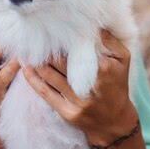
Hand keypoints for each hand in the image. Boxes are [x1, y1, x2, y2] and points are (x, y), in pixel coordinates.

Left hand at [22, 29, 136, 143]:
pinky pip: (45, 93)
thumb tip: (95, 26)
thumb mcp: (123, 61)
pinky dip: (33, 80)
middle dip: (46, 50)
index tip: (51, 30)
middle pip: (60, 61)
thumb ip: (111, 41)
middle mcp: (89, 85)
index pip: (77, 49)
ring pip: (49, 76)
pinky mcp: (67, 112)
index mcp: (104, 68)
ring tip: (28, 51)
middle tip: (34, 38)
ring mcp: (77, 100)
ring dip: (37, 62)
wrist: (115, 122)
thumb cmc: (117, 85)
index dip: (62, 39)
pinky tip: (26, 69)